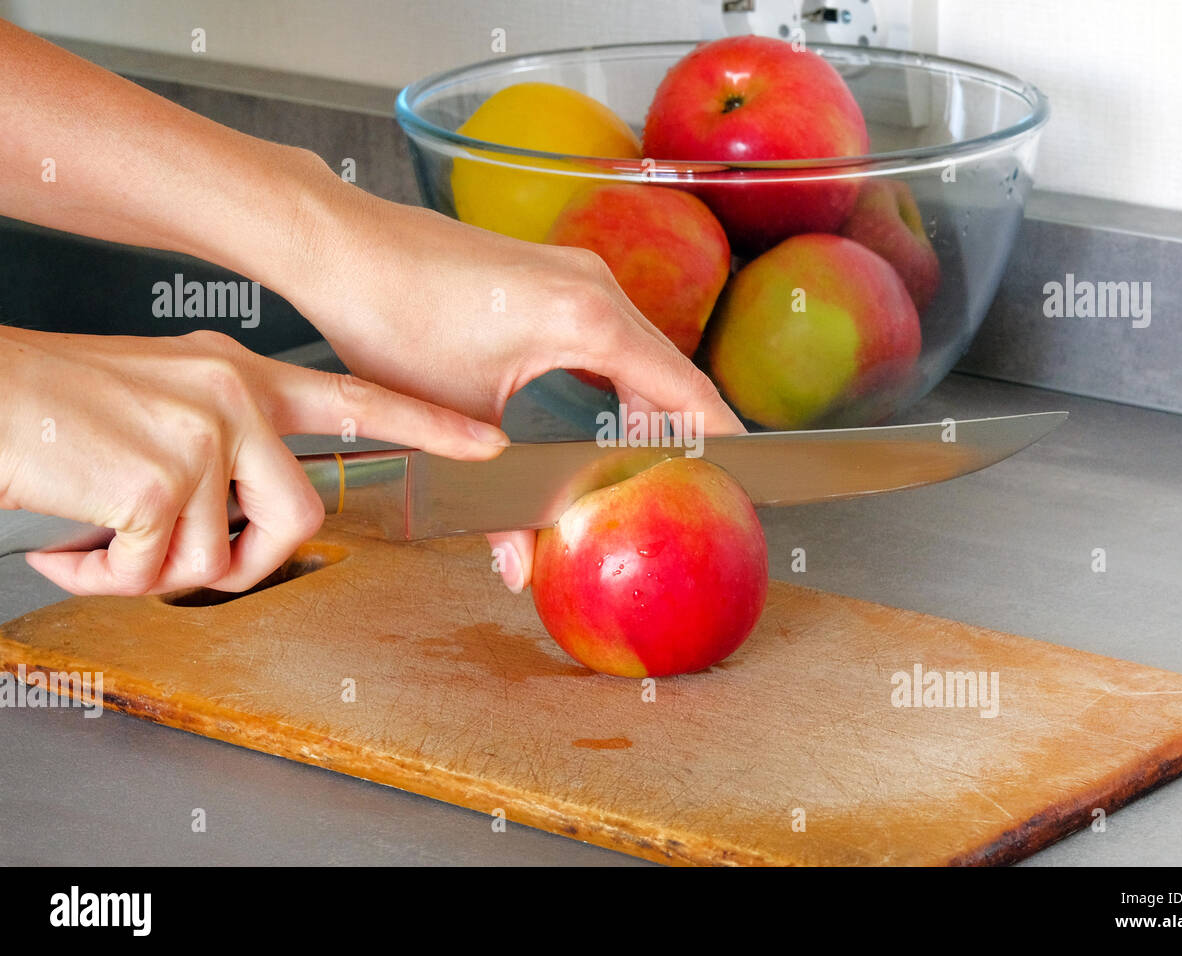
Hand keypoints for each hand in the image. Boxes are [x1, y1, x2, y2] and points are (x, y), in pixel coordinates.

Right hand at [0, 327, 508, 595]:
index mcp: (242, 376)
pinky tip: (67, 538)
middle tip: (166, 558)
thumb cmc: (54, 409)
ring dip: (151, 570)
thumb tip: (237, 535)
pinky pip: (154, 570)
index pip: (359, 399)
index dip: (430, 427)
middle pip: (300, 516)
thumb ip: (220, 457)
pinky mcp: (159, 474)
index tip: (491, 443)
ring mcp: (202, 431)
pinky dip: (104, 575)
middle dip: (241, 563)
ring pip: (220, 556)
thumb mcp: (159, 409)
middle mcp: (234, 395)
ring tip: (97, 536)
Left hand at [290, 183, 745, 592]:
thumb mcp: (458, 422)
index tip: (744, 474)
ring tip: (639, 460)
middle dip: (680, 430)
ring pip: (638, 349)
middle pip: (668, 370)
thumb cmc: (394, 320)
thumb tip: (519, 572)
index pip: (683, 387)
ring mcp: (572, 272)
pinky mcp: (548, 273)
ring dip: (645, 403)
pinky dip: (617, 375)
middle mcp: (594, 286)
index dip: (717, 437)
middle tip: (684, 484)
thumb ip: (497, 506)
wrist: (342, 246)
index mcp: (589, 320)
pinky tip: (599, 413)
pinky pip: (608, 330)